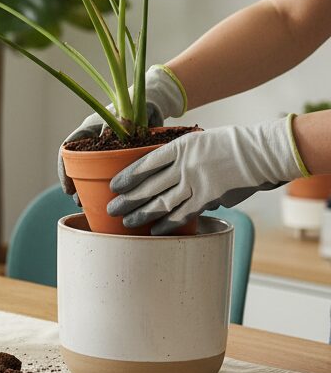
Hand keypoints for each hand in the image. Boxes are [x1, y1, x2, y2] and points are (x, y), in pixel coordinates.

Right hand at [57, 65, 186, 194]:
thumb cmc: (140, 104)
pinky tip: (112, 197)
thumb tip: (105, 137)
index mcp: (91, 127)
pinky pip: (110, 172)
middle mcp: (95, 139)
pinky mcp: (121, 155)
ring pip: (92, 170)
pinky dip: (108, 185)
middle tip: (78, 201)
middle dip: (74, 184)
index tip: (68, 188)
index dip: (63, 169)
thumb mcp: (128, 113)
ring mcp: (107, 148)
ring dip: (88, 188)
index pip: (68, 148)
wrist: (155, 101)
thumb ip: (116, 124)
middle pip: (76, 164)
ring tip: (90, 204)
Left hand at [107, 117, 306, 234]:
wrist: (261, 152)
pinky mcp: (209, 198)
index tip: (114, 186)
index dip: (127, 176)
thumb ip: (181, 159)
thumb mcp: (200, 142)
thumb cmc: (231, 146)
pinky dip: (167, 224)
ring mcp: (196, 182)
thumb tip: (169, 180)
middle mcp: (184, 165)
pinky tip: (155, 230)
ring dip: (141, 214)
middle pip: (148, 185)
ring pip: (161, 202)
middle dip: (127, 199)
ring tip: (126, 223)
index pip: (145, 163)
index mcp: (179, 147)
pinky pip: (183, 214)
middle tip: (111, 209)